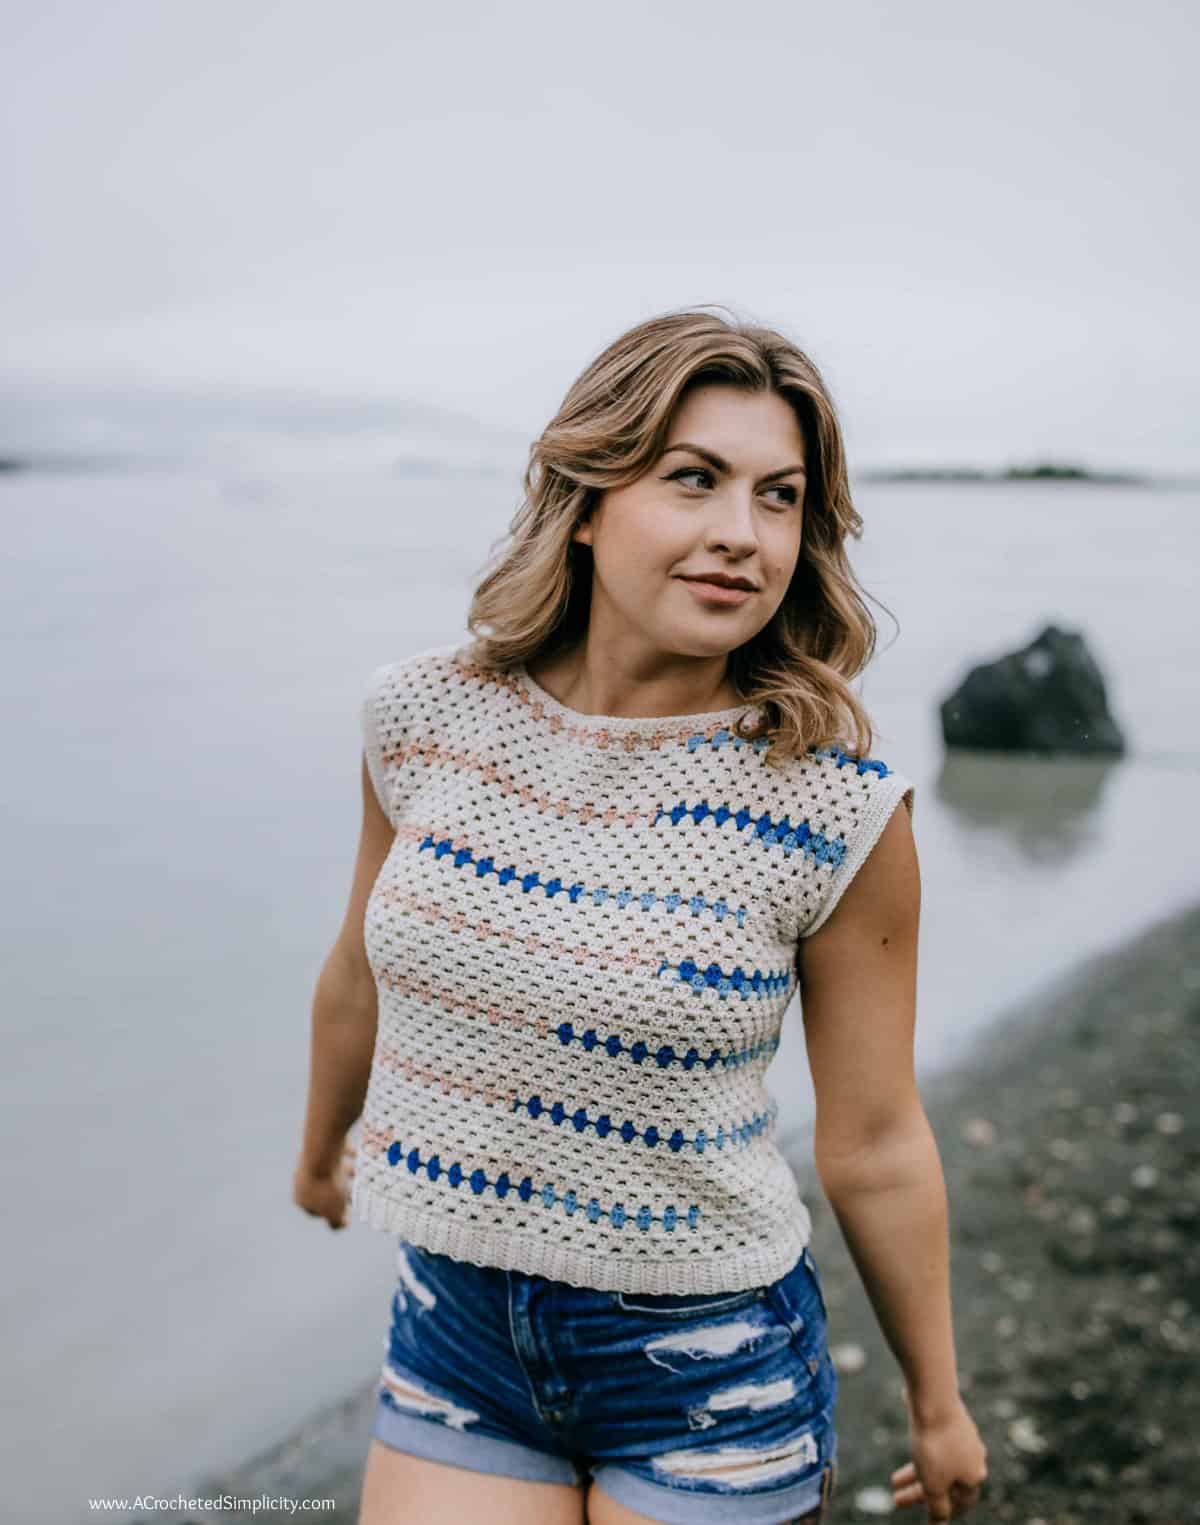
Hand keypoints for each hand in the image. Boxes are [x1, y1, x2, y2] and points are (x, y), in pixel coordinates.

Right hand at [292, 1136, 356, 1230]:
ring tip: (359, 1171)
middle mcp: (301, 1178)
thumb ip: (336, 1221)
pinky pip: (335, 1151)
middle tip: (356, 1192)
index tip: (346, 1212)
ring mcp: (309, 1160)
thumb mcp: (334, 1210)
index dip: (332, 1213)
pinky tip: (357, 1153)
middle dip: (341, 1191)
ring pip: (331, 1169)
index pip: (315, 1210)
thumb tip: (341, 1225)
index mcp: (301, 1197)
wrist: (323, 1149)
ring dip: (346, 1171)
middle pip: (324, 1188)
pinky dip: (346, 1153)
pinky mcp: (320, 1143)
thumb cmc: (328, 1184)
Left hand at [891, 1389, 987, 1520]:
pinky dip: (920, 1453)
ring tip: (893, 1481)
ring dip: (915, 1475)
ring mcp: (962, 1435)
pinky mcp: (949, 1418)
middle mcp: (974, 1456)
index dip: (945, 1513)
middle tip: (897, 1501)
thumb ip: (938, 1508)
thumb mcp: (933, 1485)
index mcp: (975, 1475)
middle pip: (946, 1483)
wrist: (932, 1396)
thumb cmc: (934, 1444)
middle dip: (920, 1494)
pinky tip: (909, 1447)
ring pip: (938, 1462)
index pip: (963, 1503)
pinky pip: (934, 1443)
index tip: (931, 1518)